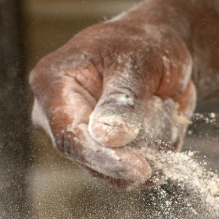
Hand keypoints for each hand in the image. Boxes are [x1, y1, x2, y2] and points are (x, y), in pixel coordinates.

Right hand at [29, 12, 197, 186]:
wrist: (157, 52)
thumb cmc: (142, 44)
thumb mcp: (137, 61)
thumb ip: (122, 99)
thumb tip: (107, 137)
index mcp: (52, 84)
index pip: (69, 134)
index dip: (102, 157)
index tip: (139, 170)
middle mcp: (56, 117)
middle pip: (87, 159)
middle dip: (131, 154)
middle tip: (166, 123)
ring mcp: (77, 139)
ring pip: (112, 172)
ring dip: (148, 148)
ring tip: (161, 103)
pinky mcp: (100, 156)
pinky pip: (129, 174)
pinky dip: (155, 154)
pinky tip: (163, 121)